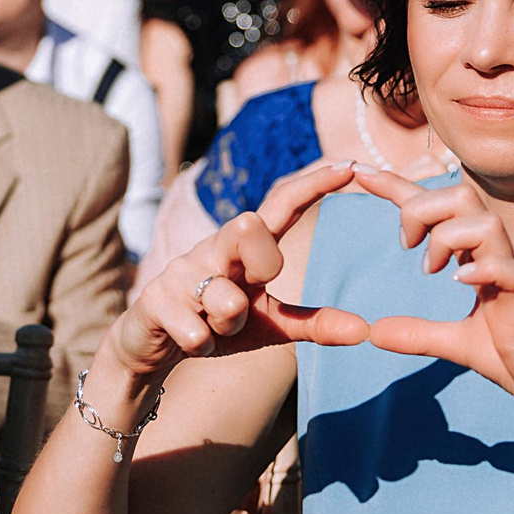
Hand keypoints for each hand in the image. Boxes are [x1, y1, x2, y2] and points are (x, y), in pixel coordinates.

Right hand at [94, 160, 370, 388]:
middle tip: (251, 291)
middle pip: (247, 227)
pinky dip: (202, 343)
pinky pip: (195, 331)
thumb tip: (364, 330)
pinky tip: (190, 340)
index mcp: (244, 250)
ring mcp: (181, 271)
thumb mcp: (268, 326)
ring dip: (229, 322)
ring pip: (225, 296)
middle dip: (261, 262)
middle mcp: (214, 249)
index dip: (313, 185)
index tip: (350, 167)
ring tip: (216, 329)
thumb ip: (312, 324)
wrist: (149, 345)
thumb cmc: (214, 324)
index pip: (280, 206)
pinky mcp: (154, 299)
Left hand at [358, 168, 513, 452]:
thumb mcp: (458, 346)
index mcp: (479, 261)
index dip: (398, 187)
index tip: (358, 171)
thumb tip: (375, 331)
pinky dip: (484, 271)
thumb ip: (419, 334)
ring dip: (449, 237)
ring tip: (432, 271)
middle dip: (423, 208)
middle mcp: (498, 258)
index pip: (438, 212)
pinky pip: (512, 271)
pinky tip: (460, 283)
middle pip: (463, 196)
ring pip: (486, 223)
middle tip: (405, 247)